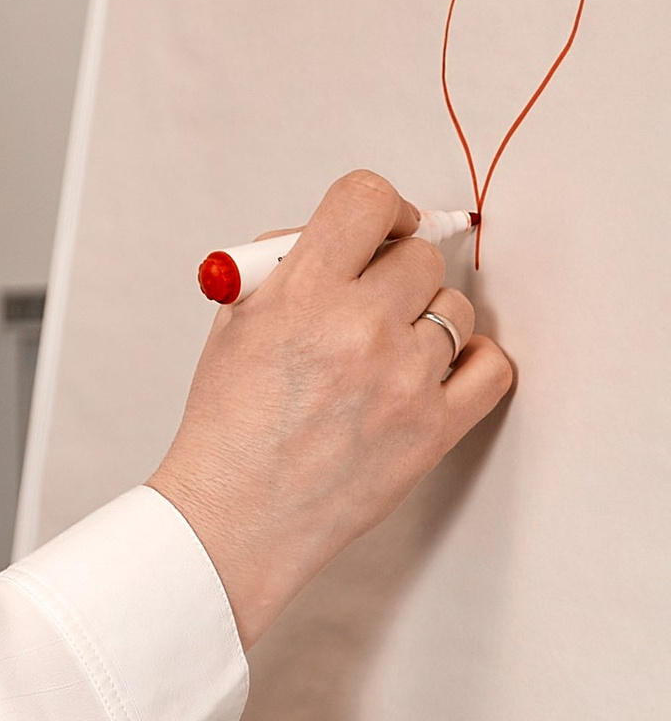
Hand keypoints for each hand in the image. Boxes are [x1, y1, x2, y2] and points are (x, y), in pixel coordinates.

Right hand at [147, 169, 514, 648]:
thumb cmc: (229, 430)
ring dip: (428, 323)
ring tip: (388, 356)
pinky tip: (438, 372)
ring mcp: (402, 379)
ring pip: (456, 309)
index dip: (381, 208)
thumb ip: (287, 269)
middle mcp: (356, 328)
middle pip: (420, 257)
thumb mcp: (235, 326)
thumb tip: (342, 236)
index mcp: (300, 293)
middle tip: (372, 306)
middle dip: (397, 276)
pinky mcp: (433, 429)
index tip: (381, 229)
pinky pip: (492, 366)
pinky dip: (472, 363)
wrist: (233, 519)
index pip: (367, 200)